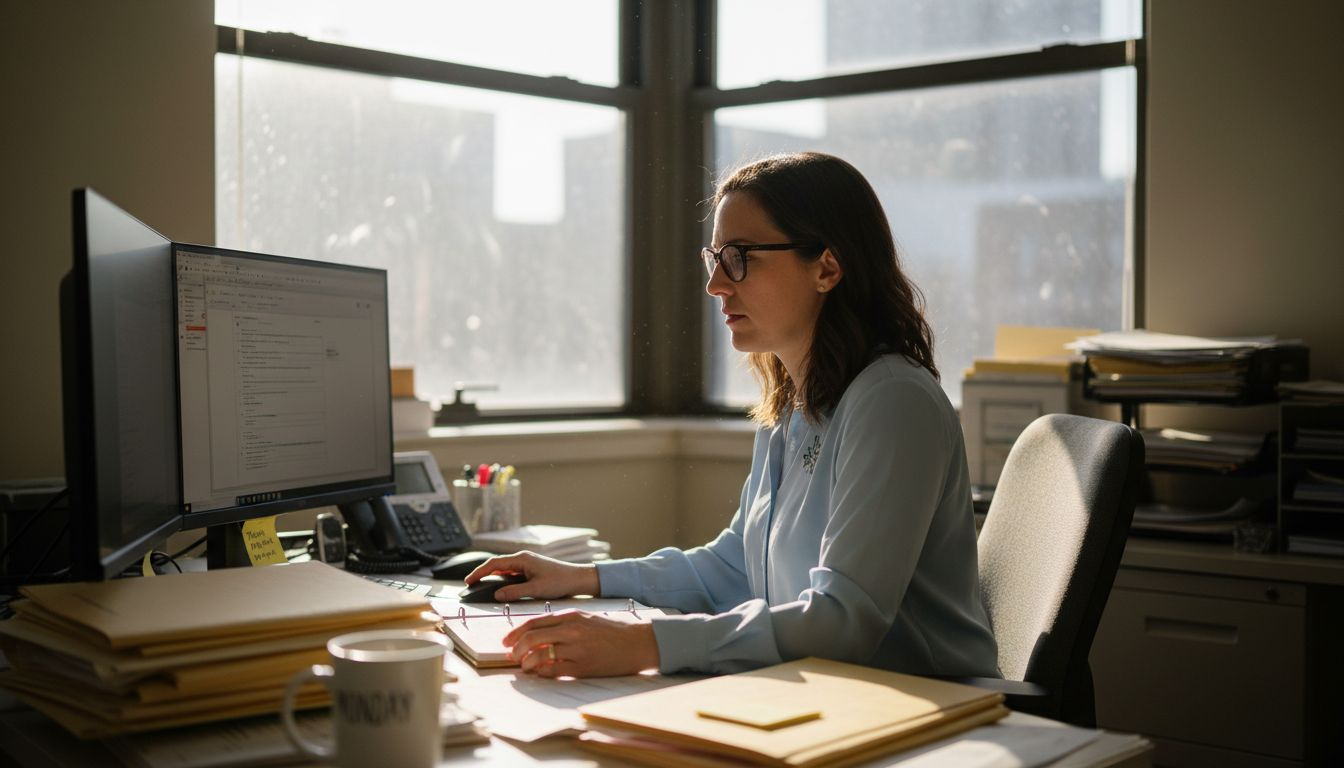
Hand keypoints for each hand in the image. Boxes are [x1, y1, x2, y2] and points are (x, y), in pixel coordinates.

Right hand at [461, 551, 598, 602]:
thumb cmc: (560, 581)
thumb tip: (496, 595)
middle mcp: (522, 559)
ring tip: (479, 587)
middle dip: (481, 574)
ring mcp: (526, 564)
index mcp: (522, 559)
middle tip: (469, 585)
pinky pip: (511, 575)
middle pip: (496, 565)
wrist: (577, 579)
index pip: (494, 564)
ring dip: (491, 578)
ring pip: (503, 570)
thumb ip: (515, 592)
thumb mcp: (536, 589)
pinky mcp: (530, 571)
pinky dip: (502, 581)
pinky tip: (498, 589)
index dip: (479, 572)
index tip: (468, 581)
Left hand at [503, 610, 659, 677]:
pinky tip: (540, 673)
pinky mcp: (582, 667)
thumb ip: (562, 625)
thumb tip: (537, 635)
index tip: (506, 641)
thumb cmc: (612, 632)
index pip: (534, 623)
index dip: (515, 633)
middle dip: (516, 649)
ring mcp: (576, 649)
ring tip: (524, 667)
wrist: (637, 643)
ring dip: (526, 663)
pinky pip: (553, 670)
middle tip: (511, 656)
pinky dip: (542, 672)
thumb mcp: (585, 619)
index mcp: (570, 616)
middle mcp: (571, 630)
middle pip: (532, 638)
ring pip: (539, 655)